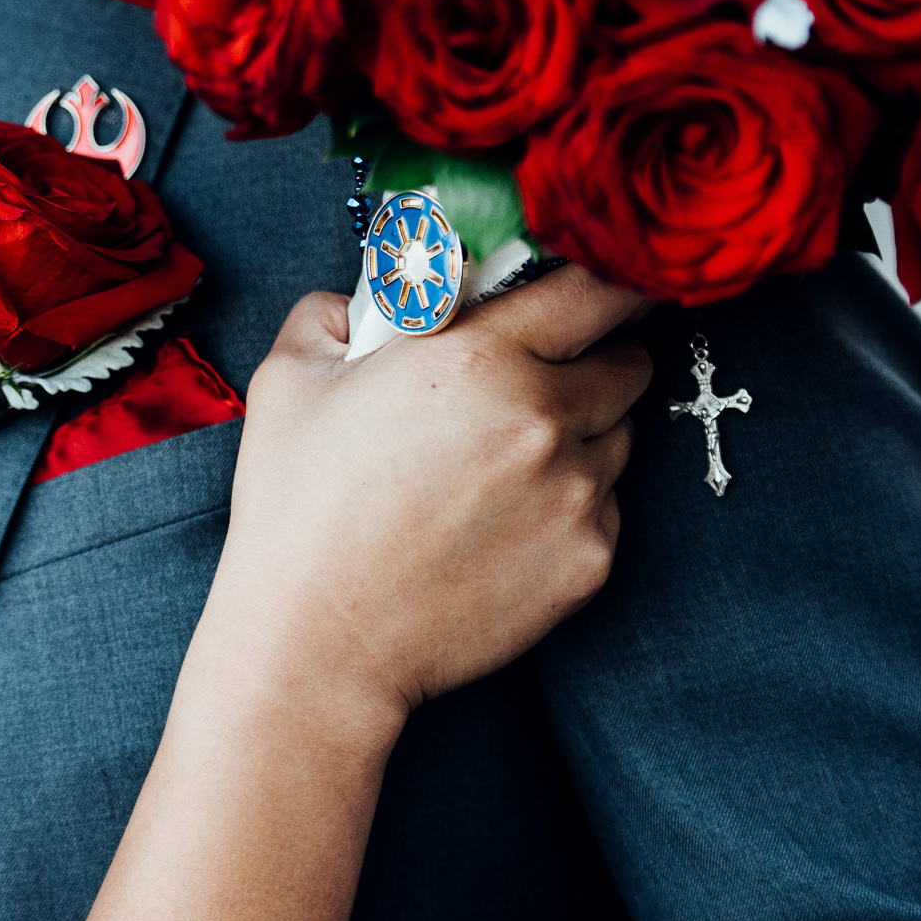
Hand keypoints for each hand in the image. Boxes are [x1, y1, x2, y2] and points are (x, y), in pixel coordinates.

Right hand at [215, 265, 650, 728]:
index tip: (598, 284)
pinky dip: (570, 503)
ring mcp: (579, 496)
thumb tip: (377, 293)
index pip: (599, 287)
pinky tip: (500, 523)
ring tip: (502, 462)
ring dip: (582, 433)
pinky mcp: (592, 561)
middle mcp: (546, 419)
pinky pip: (607, 507)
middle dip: (592, 358)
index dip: (607, 279)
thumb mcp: (292, 377)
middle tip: (536, 377)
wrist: (318, 641)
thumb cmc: (297, 506)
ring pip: (621, 436)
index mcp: (480, 356)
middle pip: (629, 361)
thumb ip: (340, 309)